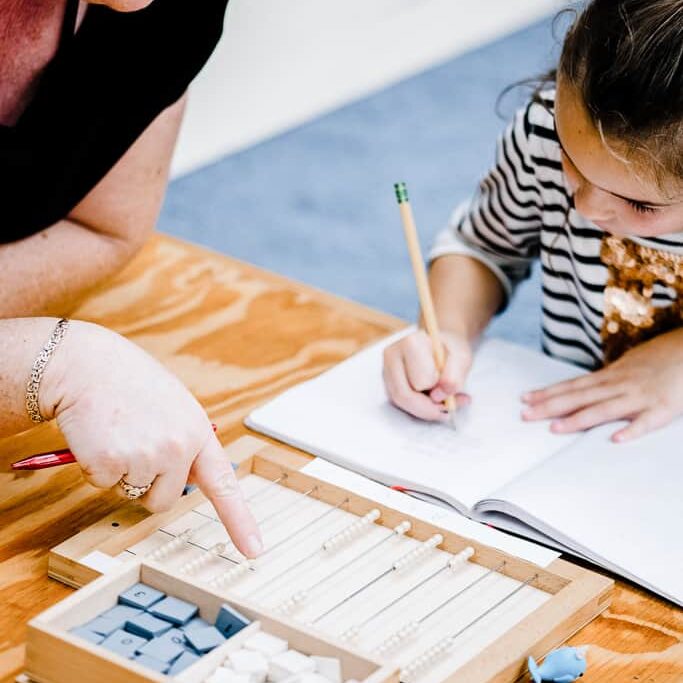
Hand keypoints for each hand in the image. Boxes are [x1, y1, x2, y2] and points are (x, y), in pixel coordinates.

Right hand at [41, 321, 262, 557]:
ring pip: (132, 493)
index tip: (254, 550)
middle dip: (147, 482)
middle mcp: (178, 447)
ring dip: (121, 471)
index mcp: (198, 432)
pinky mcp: (110, 463)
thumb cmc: (130, 383)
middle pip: (164, 499)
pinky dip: (96, 466)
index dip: (240, 521)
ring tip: (118, 432)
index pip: (224, 484)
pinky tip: (99, 435)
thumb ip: (187, 440)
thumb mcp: (175, 406)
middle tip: (136, 441)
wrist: (87, 365)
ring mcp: (145, 456)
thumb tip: (187, 476)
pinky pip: (103, 485)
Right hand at [382, 329, 471, 420]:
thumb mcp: (463, 359)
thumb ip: (455, 377)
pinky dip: (417, 408)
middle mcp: (392, 354)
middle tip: (449, 405)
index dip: (438, 387)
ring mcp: (386, 368)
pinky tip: (431, 401)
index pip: (421, 381)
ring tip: (443, 403)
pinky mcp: (386, 381)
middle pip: (404, 395)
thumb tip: (437, 397)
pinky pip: (399, 403)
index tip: (449, 380)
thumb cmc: (451, 350)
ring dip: (423, 409)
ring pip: (399, 402)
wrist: (441, 345)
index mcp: (411, 342)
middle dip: (428, 407)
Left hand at [521, 328, 682, 441]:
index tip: (525, 398)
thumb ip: (609, 377)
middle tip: (525, 415)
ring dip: (578, 419)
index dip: (548, 392)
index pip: (573, 385)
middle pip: (579, 397)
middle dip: (550, 406)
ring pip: (604, 409)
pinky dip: (631, 429)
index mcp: (611, 374)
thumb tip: (589, 385)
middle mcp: (620, 383)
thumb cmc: (664, 356)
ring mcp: (641, 395)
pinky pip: (647, 421)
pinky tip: (615, 439)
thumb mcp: (630, 364)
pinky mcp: (664, 407)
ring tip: (555, 429)